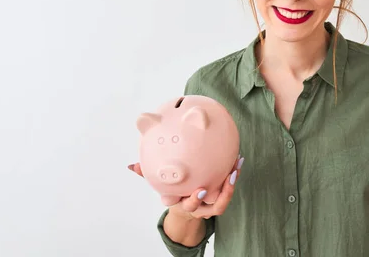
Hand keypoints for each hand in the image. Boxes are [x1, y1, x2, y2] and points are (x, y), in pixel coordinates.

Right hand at [128, 155, 244, 219]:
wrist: (185, 207)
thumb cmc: (173, 193)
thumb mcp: (161, 186)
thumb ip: (147, 176)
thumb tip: (131, 165)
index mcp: (185, 204)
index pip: (191, 206)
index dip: (196, 199)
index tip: (201, 189)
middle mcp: (200, 207)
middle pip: (215, 206)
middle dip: (223, 194)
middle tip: (228, 177)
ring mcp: (211, 204)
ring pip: (225, 199)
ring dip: (232, 185)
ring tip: (236, 166)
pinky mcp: (219, 197)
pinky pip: (229, 190)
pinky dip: (234, 177)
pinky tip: (237, 161)